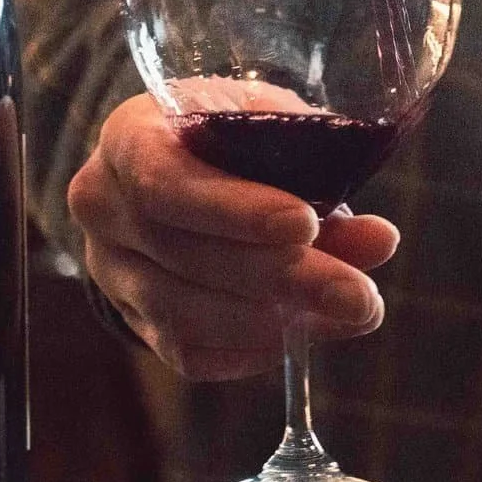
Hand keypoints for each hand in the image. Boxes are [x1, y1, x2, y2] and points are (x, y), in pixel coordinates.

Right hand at [68, 93, 398, 380]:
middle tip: (358, 294)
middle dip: (282, 278)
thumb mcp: (270, 129)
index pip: (165, 182)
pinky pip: (190, 353)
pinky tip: (302, 330)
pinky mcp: (133, 320)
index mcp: (128, 139)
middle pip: (184, 256)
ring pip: (186, 314)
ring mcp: (110, 271)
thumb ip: (318, 174)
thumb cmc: (228, 137)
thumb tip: (378, 241)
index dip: (234, 210)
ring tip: (351, 312)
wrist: (172, 168)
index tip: (305, 226)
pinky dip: (253, 350)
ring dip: (276, 323)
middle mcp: (103, 208)